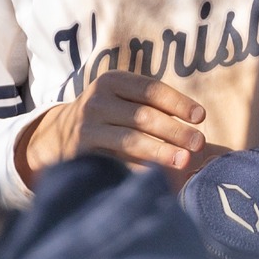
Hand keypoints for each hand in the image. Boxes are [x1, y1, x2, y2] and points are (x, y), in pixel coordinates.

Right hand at [15, 71, 207, 187]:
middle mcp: (97, 101)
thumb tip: (196, 122)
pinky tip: (159, 177)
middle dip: (175, 130)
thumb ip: (153, 106)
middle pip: (144, 116)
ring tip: (185, 161)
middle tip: (200, 143)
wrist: (58, 134)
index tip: (200, 117)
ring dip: (161, 152)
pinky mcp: (81, 153)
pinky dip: (140, 170)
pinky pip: (117, 163)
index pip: (151, 90)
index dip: (178, 102)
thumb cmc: (109, 114)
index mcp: (112, 81)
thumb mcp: (123, 99)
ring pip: (131, 141)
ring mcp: (86, 128)